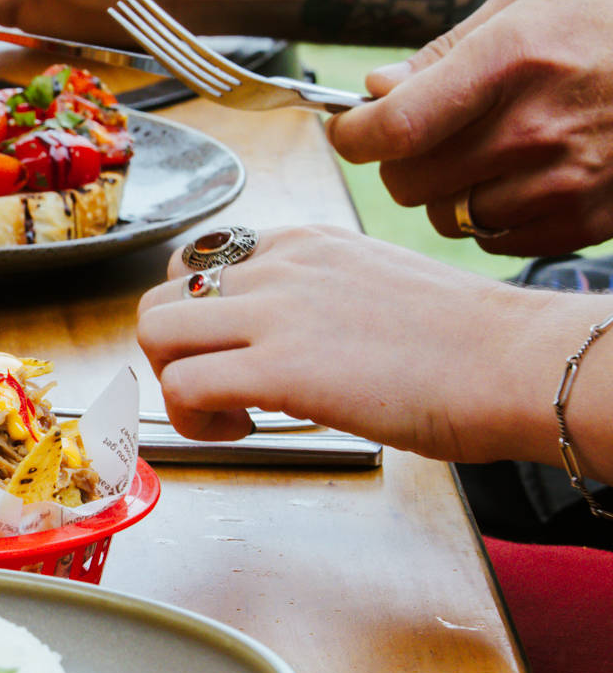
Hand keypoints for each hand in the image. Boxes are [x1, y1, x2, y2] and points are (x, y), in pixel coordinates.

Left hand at [136, 225, 562, 463]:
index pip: (201, 263)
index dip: (199, 317)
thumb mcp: (374, 285)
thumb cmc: (468, 343)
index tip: (230, 353)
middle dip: (173, 351)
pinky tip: (239, 430)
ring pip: (156, 332)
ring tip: (224, 413)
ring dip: (172, 382)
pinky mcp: (279, 367)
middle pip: (162, 295)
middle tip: (216, 389)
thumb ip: (316, 299)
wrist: (516, 361)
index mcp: (303, 243)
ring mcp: (274, 311)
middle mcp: (279, 265)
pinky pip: (182, 386)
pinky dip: (191, 419)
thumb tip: (284, 340)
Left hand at [326, 0, 612, 255]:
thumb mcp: (527, 3)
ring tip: (482, 154)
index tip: (353, 130)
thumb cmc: (610, 19)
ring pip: (449, 217)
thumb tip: (374, 91)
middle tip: (423, 138)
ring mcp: (566, 179)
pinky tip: (520, 179)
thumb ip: (441, 53)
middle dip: (400, 163)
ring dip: (448, 193)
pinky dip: (493, 218)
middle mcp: (535, 128)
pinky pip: (500, 240)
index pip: (396, 127)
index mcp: (510, 61)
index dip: (356, 136)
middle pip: (410, 181)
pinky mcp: (591, 219)